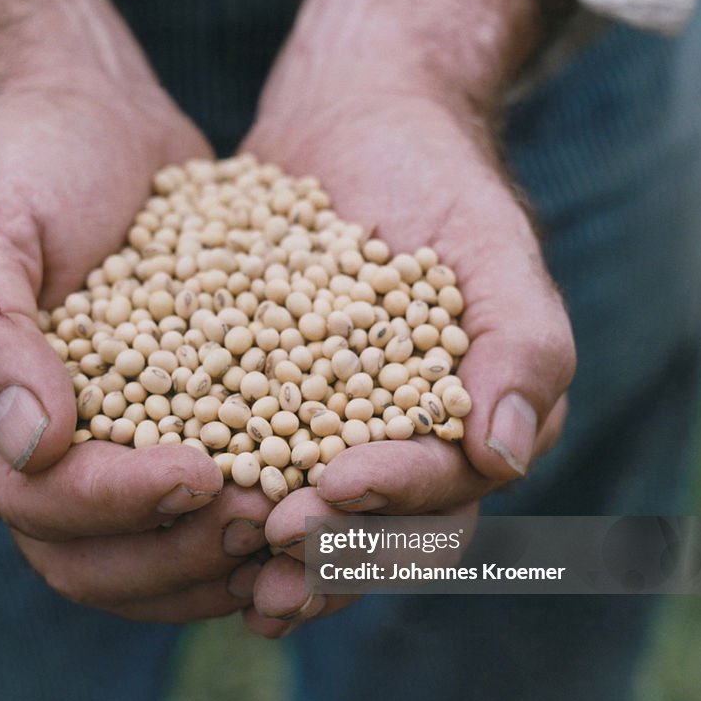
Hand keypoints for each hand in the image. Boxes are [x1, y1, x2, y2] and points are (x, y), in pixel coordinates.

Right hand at [0, 0, 273, 619]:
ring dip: (216, 562)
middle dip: (176, 555)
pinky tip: (304, 501)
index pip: (36, 507)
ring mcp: (94, 451)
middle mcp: (23, 458)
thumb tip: (32, 446)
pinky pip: (194, 506)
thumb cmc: (23, 165)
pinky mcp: (157, 430)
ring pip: (147, 556)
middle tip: (262, 520)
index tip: (201, 473)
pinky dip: (243, 518)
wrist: (85, 118)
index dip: (116, 506)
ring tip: (290, 528)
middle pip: (92, 562)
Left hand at [238, 0, 575, 636]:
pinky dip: (222, 503)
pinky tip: (179, 521)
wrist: (351, 123)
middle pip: (376, 531)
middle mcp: (401, 447)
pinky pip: (245, 466)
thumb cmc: (434, 178)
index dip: (395, 497)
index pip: (445, 492)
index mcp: (467, 428)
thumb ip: (520, 345)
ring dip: (276, 557)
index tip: (336, 483)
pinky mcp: (263, 408)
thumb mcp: (492, 247)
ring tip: (234, 577)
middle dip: (330, 549)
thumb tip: (503, 454)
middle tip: (273, 543)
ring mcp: (329, 434)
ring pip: (310, 520)